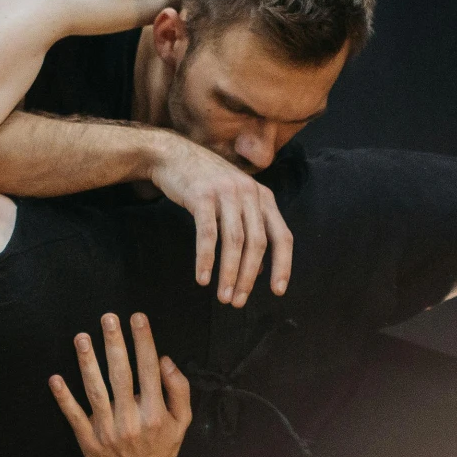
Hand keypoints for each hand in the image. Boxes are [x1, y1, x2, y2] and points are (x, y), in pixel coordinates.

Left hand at [49, 312, 191, 456]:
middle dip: (114, 344)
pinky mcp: (88, 441)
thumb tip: (165, 360)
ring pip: (96, 391)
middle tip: (108, 318)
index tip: (137, 318)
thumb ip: (178, 389)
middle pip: (121, 375)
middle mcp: (131, 420)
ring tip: (82, 338)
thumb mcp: (181, 420)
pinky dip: (64, 398)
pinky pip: (74, 416)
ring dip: (87, 363)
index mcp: (155, 412)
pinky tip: (55, 378)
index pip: (149, 369)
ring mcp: (107, 431)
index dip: (143, 341)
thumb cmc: (162, 444)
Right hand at [147, 135, 293, 306]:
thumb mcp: (235, 200)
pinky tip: (202, 279)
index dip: (283, 265)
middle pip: (257, 243)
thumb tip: (260, 268)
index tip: (277, 292)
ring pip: (235, 241)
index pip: (283, 236)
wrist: (173, 155)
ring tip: (223, 296)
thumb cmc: (205, 184)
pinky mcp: (202, 196)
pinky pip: (207, 234)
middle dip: (249, 277)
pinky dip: (206, 259)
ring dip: (230, 273)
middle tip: (238, 301)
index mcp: (263, 197)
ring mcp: (226, 193)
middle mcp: (249, 193)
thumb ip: (250, 227)